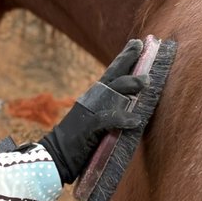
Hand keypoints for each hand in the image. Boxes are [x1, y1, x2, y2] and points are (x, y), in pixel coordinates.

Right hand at [39, 39, 149, 184]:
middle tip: (141, 46)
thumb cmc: (77, 144)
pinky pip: (108, 120)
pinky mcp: (88, 128)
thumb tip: (135, 108)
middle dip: (126, 59)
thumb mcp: (96, 124)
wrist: (54, 157)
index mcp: (94, 98)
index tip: (136, 43)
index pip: (112, 74)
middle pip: (112, 76)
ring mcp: (89, 112)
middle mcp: (92, 100)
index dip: (124, 58)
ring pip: (112, 93)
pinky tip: (136, 120)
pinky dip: (122, 119)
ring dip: (129, 85)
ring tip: (147, 81)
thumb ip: (111, 113)